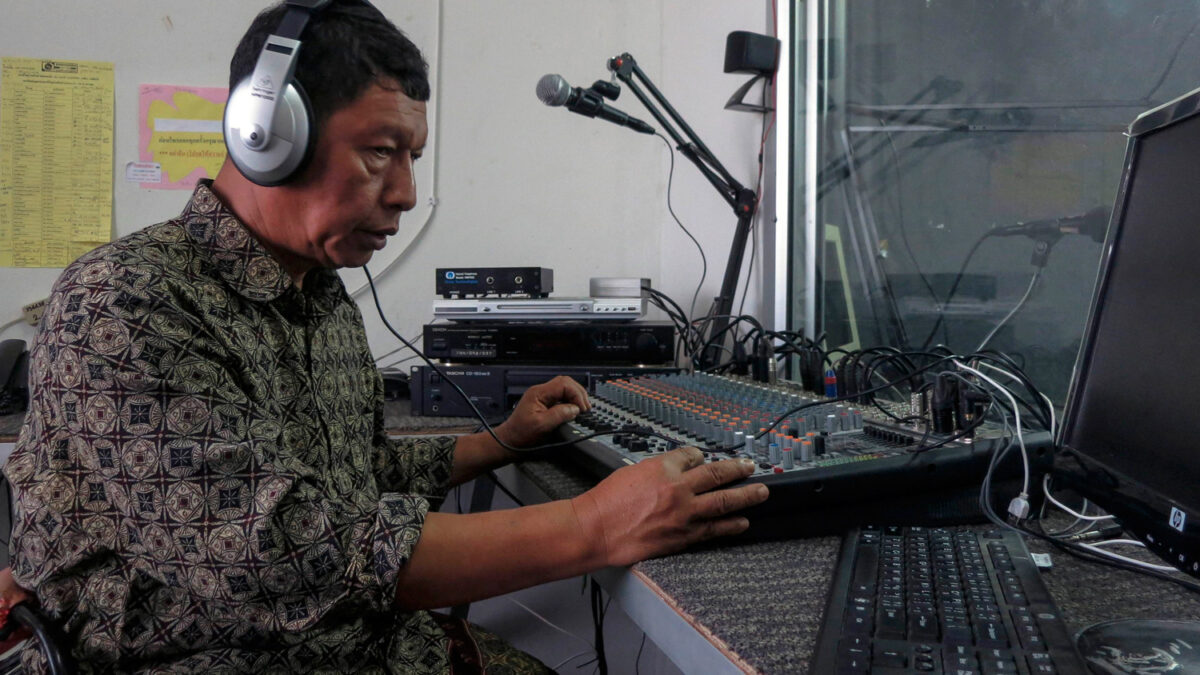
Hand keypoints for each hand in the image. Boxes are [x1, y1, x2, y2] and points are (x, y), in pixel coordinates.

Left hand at [494, 375, 590, 448]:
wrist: (510, 441)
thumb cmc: (521, 434)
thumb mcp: (542, 426)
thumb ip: (559, 415)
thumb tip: (574, 409)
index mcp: (538, 393)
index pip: (563, 384)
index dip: (576, 394)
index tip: (581, 408)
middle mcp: (540, 392)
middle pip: (565, 382)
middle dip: (578, 393)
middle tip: (585, 408)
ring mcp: (542, 397)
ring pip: (564, 388)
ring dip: (576, 396)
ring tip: (582, 408)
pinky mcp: (545, 403)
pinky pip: (561, 396)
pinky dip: (571, 401)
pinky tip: (574, 410)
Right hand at [570, 447, 769, 566]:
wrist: (597, 530)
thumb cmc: (607, 501)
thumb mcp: (632, 471)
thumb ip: (658, 470)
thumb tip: (676, 470)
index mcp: (663, 468)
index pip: (692, 456)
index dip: (700, 456)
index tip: (705, 459)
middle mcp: (678, 489)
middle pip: (718, 475)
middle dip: (738, 470)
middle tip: (750, 467)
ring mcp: (684, 515)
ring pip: (724, 502)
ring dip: (746, 497)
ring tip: (760, 493)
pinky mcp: (683, 536)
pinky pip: (714, 529)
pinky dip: (730, 525)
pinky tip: (741, 522)